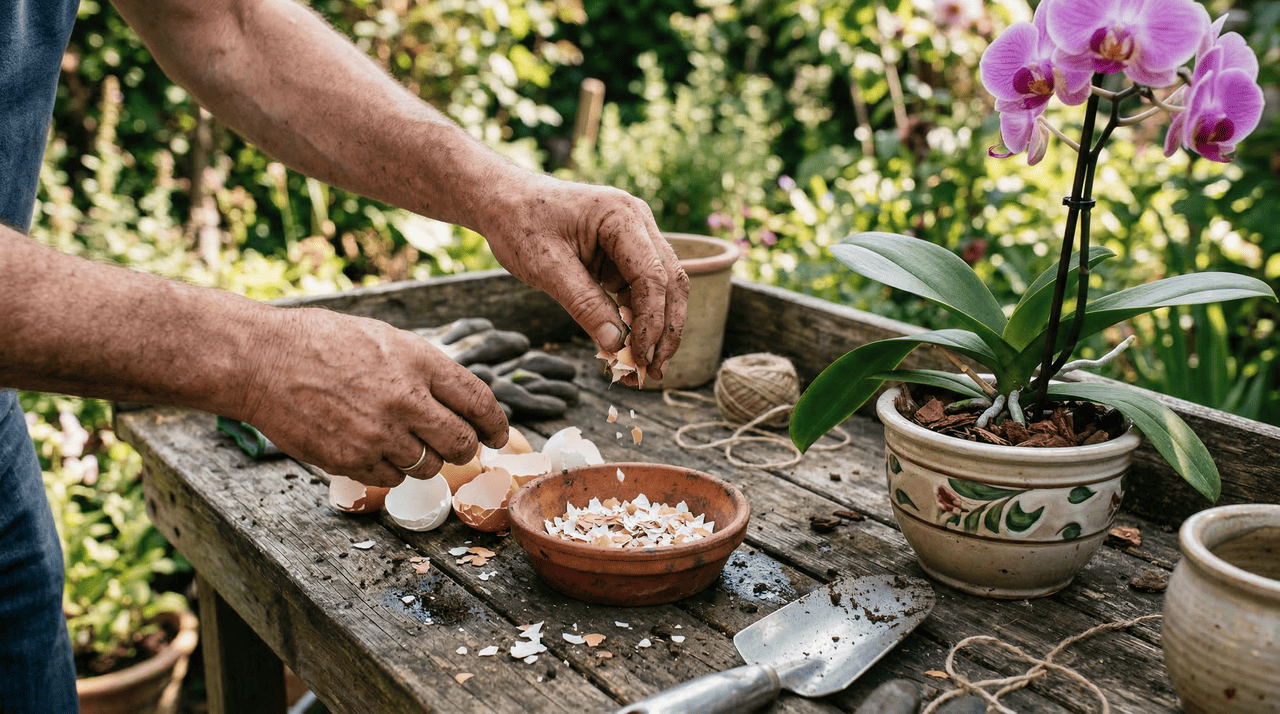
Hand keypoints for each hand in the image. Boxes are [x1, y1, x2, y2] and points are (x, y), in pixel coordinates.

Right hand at [239, 308, 508, 486]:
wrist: (262, 360)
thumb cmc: (321, 343)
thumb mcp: (385, 339)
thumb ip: (424, 370)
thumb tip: (458, 401)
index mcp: (420, 362)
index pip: (480, 402)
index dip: (495, 424)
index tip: (498, 436)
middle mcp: (406, 400)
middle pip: (461, 443)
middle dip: (465, 449)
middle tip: (458, 448)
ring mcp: (379, 434)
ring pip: (428, 467)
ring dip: (423, 459)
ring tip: (401, 441)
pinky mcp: (352, 460)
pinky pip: (391, 478)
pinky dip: (388, 470)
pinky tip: (371, 449)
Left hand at [481, 173, 688, 382]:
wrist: (503, 200)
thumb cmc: (520, 223)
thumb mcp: (546, 267)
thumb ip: (583, 304)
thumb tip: (615, 344)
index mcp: (621, 216)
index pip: (653, 274)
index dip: (651, 320)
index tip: (639, 356)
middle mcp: (637, 223)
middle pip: (670, 281)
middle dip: (665, 329)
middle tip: (655, 371)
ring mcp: (634, 238)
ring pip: (662, 288)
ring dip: (657, 328)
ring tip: (645, 368)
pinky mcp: (624, 254)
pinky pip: (640, 290)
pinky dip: (637, 319)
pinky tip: (628, 348)